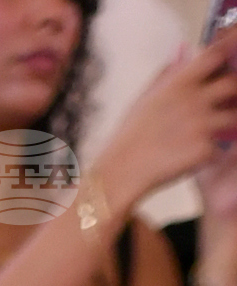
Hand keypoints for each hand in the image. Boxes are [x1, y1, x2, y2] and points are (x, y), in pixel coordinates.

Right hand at [92, 43, 236, 208]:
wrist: (122, 170)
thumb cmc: (130, 135)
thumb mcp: (146, 96)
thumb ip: (169, 72)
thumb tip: (184, 51)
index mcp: (180, 82)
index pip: (216, 55)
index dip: (225, 58)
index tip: (224, 67)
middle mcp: (195, 100)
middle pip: (233, 84)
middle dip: (232, 93)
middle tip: (226, 103)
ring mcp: (202, 125)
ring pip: (233, 118)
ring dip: (228, 124)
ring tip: (216, 132)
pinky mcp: (204, 150)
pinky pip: (220, 148)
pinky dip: (213, 153)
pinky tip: (198, 156)